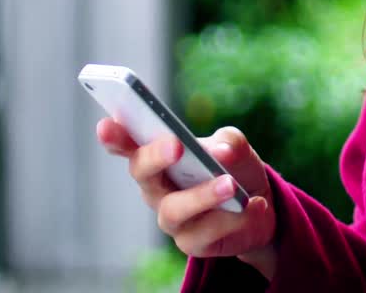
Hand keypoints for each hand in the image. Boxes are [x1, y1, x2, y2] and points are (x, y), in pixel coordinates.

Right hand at [96, 119, 278, 278]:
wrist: (259, 205)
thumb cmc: (235, 168)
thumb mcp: (237, 148)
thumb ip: (229, 142)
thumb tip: (220, 151)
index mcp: (160, 156)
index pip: (129, 145)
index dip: (115, 137)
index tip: (106, 124)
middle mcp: (157, 187)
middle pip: (142, 173)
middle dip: (156, 157)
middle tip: (176, 145)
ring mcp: (171, 216)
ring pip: (174, 209)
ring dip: (202, 194)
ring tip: (230, 184)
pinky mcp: (191, 242)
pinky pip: (208, 232)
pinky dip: (235, 217)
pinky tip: (255, 204)